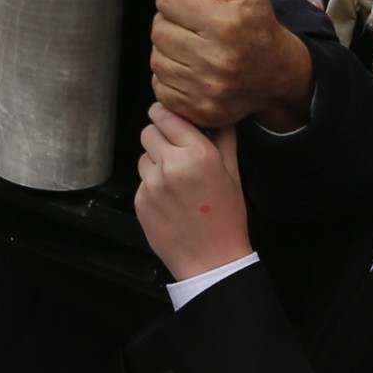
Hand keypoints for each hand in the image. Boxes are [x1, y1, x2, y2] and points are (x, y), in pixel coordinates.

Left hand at [135, 102, 250, 285]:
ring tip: (175, 181)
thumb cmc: (226, 218)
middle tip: (173, 150)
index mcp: (197, 153)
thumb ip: (224, 137)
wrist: (211, 260)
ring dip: (154, 161)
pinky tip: (169, 200)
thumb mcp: (232, 173)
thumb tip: (218, 114)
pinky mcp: (140, 201)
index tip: (167, 116)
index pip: (166, 115)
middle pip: (148, 131)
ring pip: (142, 156)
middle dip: (159, 136)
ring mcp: (152, 184)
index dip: (164, 113)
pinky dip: (151, 186)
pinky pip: (141, 182)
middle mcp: (171, 165)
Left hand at [149, 0, 314, 132]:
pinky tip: (191, 68)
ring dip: (169, 49)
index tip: (193, 2)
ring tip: (193, 45)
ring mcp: (204, 89)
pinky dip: (170, 76)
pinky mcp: (196, 109)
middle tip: (194, 24)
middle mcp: (214, 59)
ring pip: (156, 57)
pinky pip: (159, 86)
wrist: (277, 76)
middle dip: (172, 23)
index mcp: (225, 24)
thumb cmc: (258, 25)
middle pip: (158, 29)